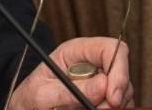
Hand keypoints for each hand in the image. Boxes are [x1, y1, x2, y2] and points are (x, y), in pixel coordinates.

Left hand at [6, 37, 133, 109]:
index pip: (110, 48)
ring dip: (113, 104)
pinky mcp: (104, 96)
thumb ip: (71, 91)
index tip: (112, 95)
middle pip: (121, 71)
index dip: (118, 68)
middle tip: (102, 109)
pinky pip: (120, 103)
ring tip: (88, 109)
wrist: (27, 107)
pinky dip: (112, 109)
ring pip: (124, 89)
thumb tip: (104, 85)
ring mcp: (100, 79)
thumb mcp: (43, 94)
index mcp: (76, 51)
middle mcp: (92, 62)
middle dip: (116, 92)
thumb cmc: (30, 96)